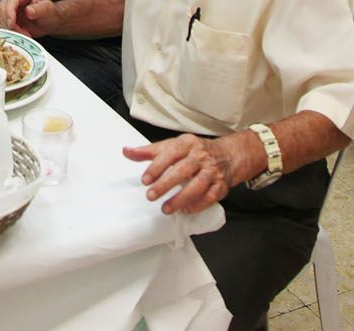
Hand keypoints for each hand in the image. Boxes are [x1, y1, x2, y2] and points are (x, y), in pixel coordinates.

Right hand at [0, 0, 58, 37]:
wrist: (49, 22)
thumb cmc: (49, 14)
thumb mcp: (48, 11)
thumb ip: (39, 10)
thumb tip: (29, 10)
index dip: (9, 12)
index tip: (12, 24)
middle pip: (3, 8)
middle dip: (10, 22)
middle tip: (20, 32)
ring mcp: (9, 5)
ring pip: (1, 17)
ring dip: (10, 29)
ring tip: (23, 33)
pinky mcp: (6, 15)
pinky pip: (2, 24)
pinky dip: (9, 31)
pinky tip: (19, 34)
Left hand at [121, 133, 243, 214]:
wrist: (227, 154)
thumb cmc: (194, 151)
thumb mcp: (172, 146)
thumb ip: (148, 151)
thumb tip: (126, 151)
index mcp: (187, 143)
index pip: (170, 153)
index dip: (157, 167)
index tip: (145, 180)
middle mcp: (201, 156)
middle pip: (183, 170)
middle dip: (166, 184)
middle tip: (151, 196)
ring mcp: (212, 170)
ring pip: (197, 185)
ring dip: (181, 198)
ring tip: (165, 208)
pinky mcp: (221, 185)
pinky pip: (210, 196)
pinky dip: (198, 204)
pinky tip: (186, 210)